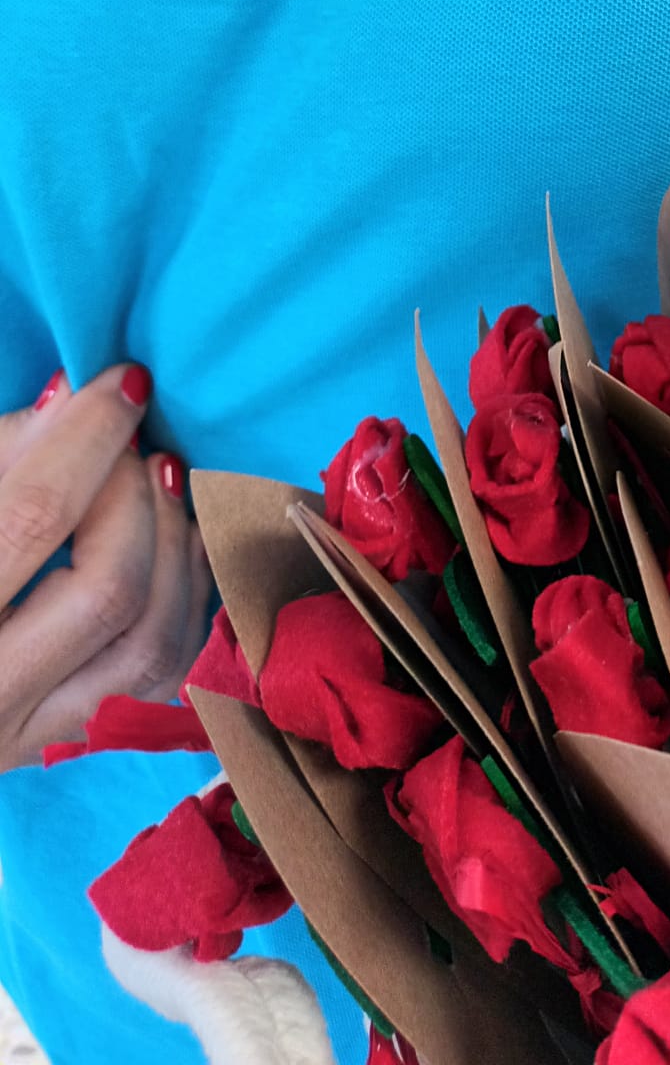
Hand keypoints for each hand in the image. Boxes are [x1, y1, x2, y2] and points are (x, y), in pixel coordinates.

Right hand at [0, 365, 212, 769]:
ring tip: (161, 481)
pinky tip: (176, 541)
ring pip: (150, 644)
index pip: (35, 516)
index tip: (125, 381)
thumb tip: (74, 399)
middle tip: (134, 441)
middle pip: (109, 587)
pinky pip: (161, 678)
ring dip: (176, 545)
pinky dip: (186, 600)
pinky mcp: (61, 746)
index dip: (90, 436)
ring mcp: (26, 734)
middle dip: (137, 494)